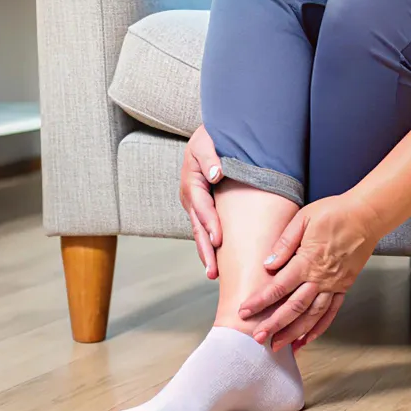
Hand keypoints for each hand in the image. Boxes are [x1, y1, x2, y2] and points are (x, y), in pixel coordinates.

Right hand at [178, 124, 222, 278]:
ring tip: (213, 275)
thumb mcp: (207, 142)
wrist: (208, 136)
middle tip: (213, 272)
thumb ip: (210, 158)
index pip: (201, 207)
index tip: (219, 240)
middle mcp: (190, 198)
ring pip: (200, 232)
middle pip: (198, 227)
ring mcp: (195, 205)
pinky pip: (206, 228)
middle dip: (205, 250)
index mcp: (192, 183)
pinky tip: (218, 261)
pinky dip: (211, 244)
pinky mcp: (203, 208)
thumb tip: (216, 175)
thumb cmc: (210, 138)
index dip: (210, 224)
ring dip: (206, 253)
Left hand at [238, 192, 381, 351]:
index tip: (244, 312)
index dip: (260, 301)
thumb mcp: (303, 218)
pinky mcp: (344, 286)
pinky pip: (331, 312)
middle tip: (257, 338)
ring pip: (312, 315)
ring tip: (279, 345)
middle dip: (274, 324)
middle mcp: (321, 278)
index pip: (279, 287)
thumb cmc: (334, 212)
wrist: (367, 215)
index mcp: (307, 260)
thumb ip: (285, 243)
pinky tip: (307, 338)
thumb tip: (268, 264)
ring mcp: (334, 285)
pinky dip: (319, 328)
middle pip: (294, 307)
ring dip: (294, 332)